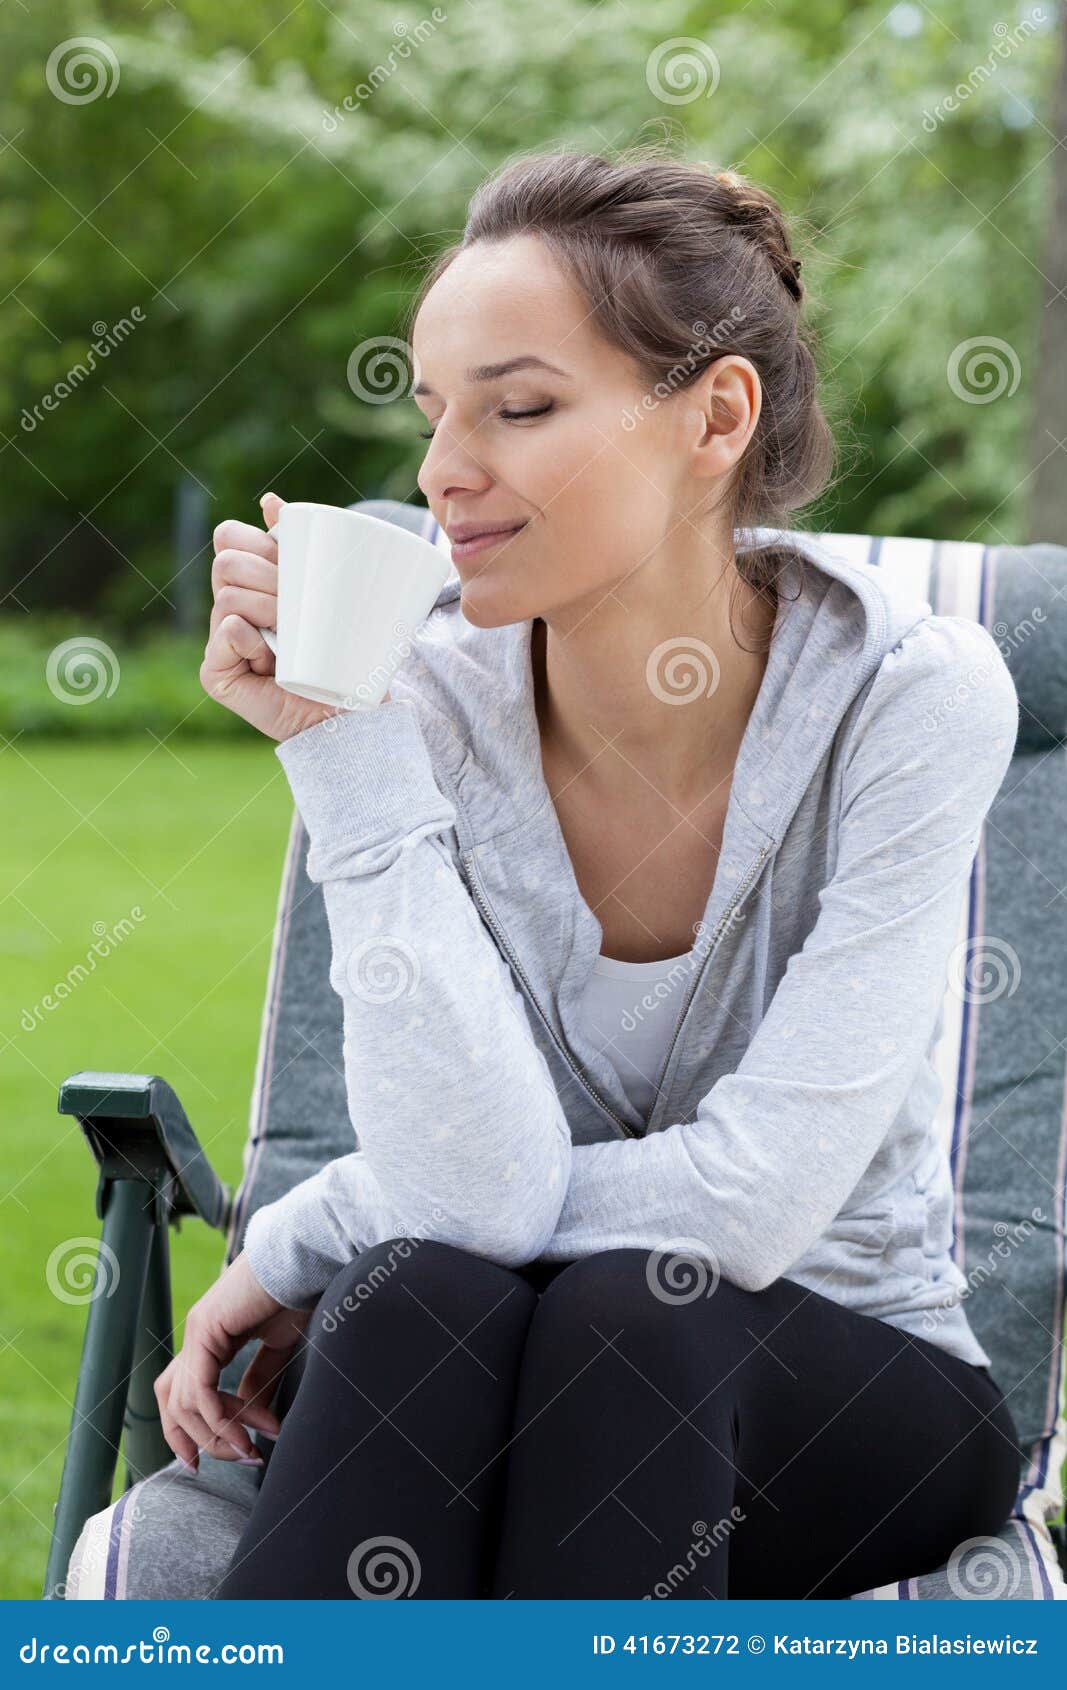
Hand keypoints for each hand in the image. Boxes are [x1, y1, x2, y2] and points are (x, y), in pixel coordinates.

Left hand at [154, 1250, 311, 1472]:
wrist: (304, 1260)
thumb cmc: (297, 1293)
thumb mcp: (278, 1346)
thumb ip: (259, 1380)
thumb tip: (246, 1419)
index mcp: (209, 1337)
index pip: (179, 1393)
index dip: (185, 1432)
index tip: (209, 1461)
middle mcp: (195, 1335)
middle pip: (172, 1404)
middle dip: (201, 1441)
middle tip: (243, 1460)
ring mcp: (196, 1331)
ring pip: (185, 1405)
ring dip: (220, 1436)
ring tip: (254, 1450)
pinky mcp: (205, 1330)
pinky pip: (201, 1391)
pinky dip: (221, 1420)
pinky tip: (248, 1433)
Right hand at [202, 491, 358, 741]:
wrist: (350, 713)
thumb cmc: (343, 652)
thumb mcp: (328, 592)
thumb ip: (301, 549)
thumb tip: (270, 501)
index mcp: (250, 582)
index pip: (229, 537)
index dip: (257, 540)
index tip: (292, 559)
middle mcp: (230, 607)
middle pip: (228, 561)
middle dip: (269, 573)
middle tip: (300, 601)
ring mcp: (220, 640)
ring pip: (229, 595)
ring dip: (267, 606)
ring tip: (292, 630)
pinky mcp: (217, 672)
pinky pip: (225, 631)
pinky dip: (249, 635)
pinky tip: (270, 653)